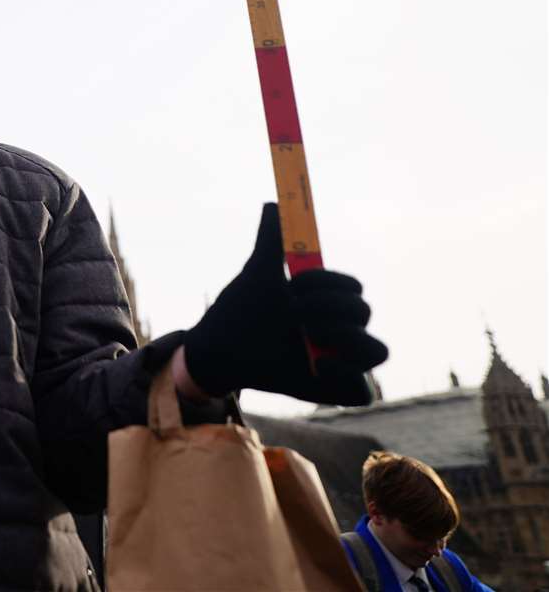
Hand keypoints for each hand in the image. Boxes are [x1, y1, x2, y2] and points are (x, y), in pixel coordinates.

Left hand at [184, 203, 387, 404]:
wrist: (218, 347)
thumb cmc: (241, 309)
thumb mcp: (257, 273)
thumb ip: (270, 241)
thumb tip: (273, 205)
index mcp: (325, 301)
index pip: (352, 288)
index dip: (329, 282)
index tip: (294, 283)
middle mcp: (338, 329)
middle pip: (364, 313)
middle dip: (331, 307)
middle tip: (295, 310)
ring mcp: (338, 360)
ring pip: (376, 351)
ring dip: (347, 339)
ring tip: (308, 334)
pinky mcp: (331, 388)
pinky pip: (364, 390)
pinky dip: (350, 376)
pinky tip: (318, 365)